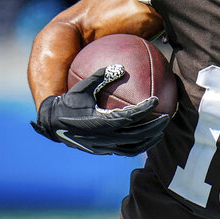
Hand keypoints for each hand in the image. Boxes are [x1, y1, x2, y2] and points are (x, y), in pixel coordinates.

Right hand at [31, 66, 169, 156]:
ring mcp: (105, 147)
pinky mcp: (104, 151)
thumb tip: (120, 66)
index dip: (145, 110)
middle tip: (167, 116)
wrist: (52, 124)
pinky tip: (148, 137)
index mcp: (99, 121)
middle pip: (137, 134)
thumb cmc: (69, 102)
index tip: (156, 100)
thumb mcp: (82, 87)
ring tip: (162, 130)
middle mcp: (104, 137)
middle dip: (154, 126)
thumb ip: (100, 76)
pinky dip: (140, 146)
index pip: (129, 116)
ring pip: (134, 147)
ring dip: (150, 139)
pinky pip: (126, 151)